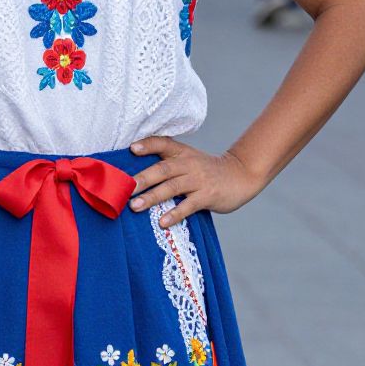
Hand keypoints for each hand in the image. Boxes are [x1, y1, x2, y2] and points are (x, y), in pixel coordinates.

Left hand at [127, 135, 263, 226]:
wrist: (240, 175)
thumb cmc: (207, 170)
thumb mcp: (189, 159)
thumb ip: (168, 163)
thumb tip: (137, 175)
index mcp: (182, 152)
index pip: (163, 143)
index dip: (148, 145)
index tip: (131, 148)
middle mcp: (189, 164)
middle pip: (162, 169)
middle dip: (142, 178)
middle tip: (124, 188)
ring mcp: (198, 180)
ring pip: (172, 187)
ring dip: (152, 197)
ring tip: (135, 206)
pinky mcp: (207, 196)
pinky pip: (188, 205)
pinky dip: (175, 213)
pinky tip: (162, 222)